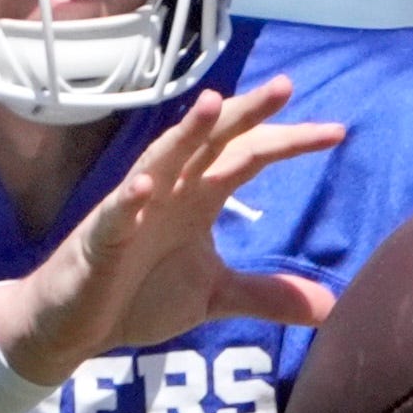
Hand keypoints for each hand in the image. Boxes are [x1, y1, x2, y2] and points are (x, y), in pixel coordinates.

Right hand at [0, 79, 340, 384]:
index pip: (250, 156)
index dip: (289, 142)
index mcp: (199, 196)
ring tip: (213, 106)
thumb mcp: (214, 296)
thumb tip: (330, 307)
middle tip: (284, 87)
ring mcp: (132, 210)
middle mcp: (170, 191)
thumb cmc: (138, 296)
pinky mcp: (100, 240)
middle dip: (245, 114)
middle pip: (211, 142)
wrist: (75, 325)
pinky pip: (114, 215)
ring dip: (184, 135)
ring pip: (161, 161)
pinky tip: (145, 186)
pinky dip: (128, 200)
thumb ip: (267, 295)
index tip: (337, 133)